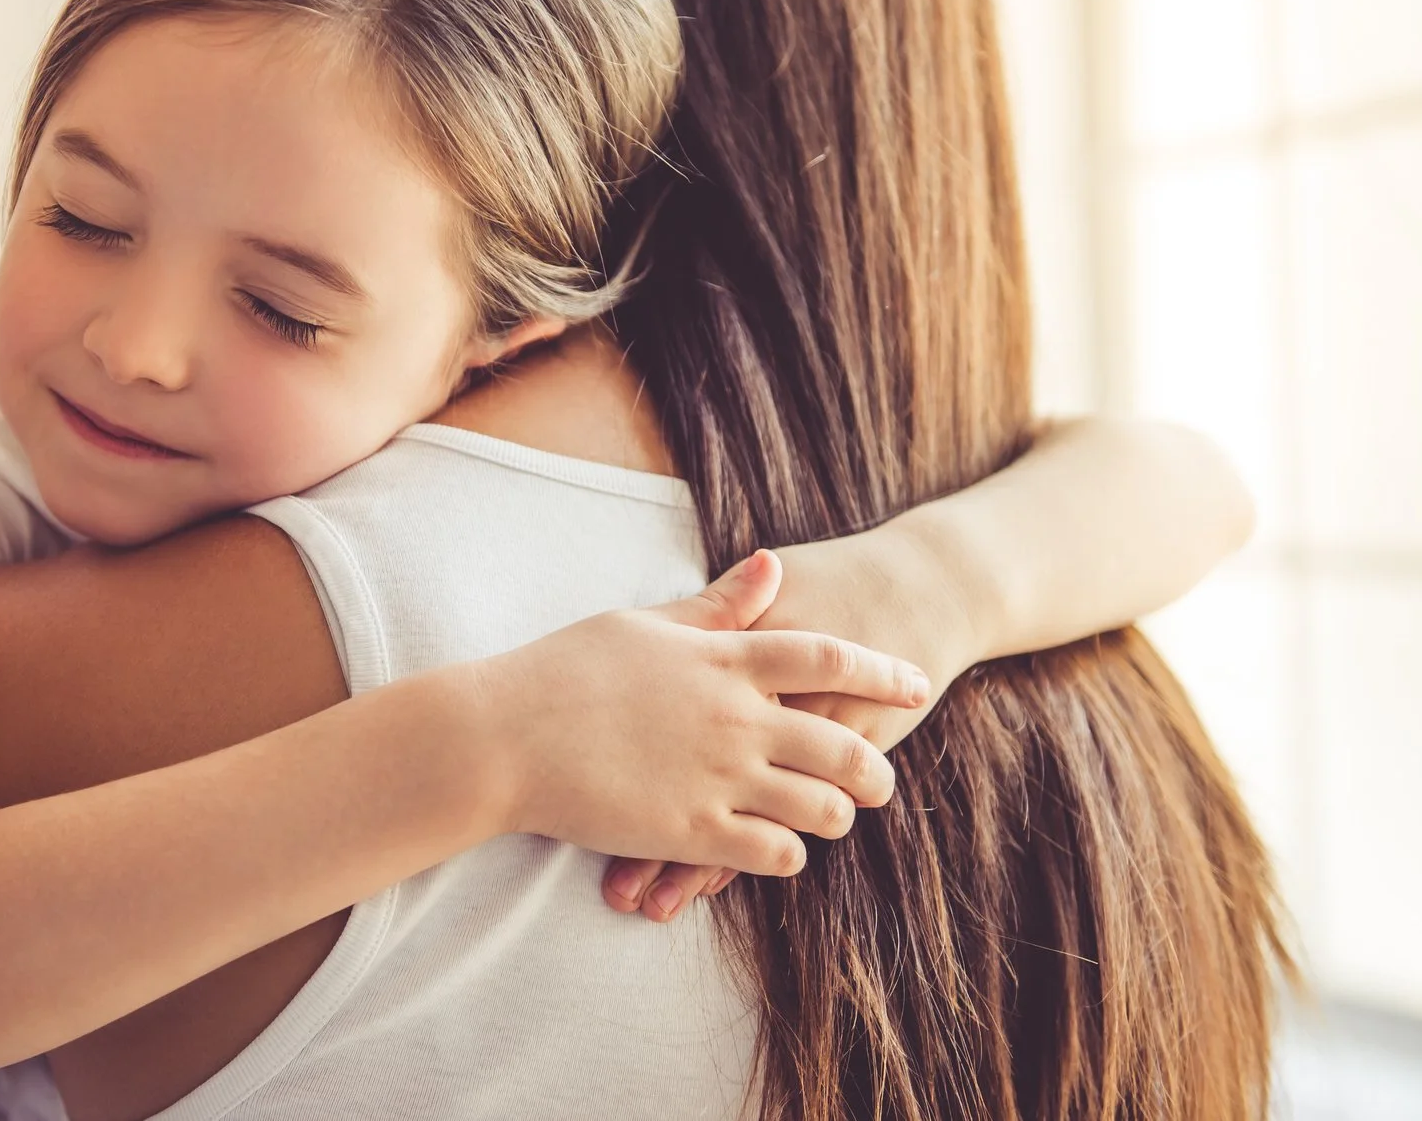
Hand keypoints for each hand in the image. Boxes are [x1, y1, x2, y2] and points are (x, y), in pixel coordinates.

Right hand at [599, 527, 975, 920]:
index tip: (917, 684)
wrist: (504, 734)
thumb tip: (773, 565)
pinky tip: (781, 852)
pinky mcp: (691, 831)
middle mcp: (734, 717)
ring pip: (820, 806)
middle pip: (841, 741)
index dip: (880, 670)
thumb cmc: (566, 669)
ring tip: (834, 818)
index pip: (827, 656)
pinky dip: (788, 856)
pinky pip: (771, 853)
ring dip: (836, 815)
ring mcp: (717, 777)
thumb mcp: (647, 622)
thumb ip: (718, 605)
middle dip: (874, 765)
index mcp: (723, 658)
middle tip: (883, 780)